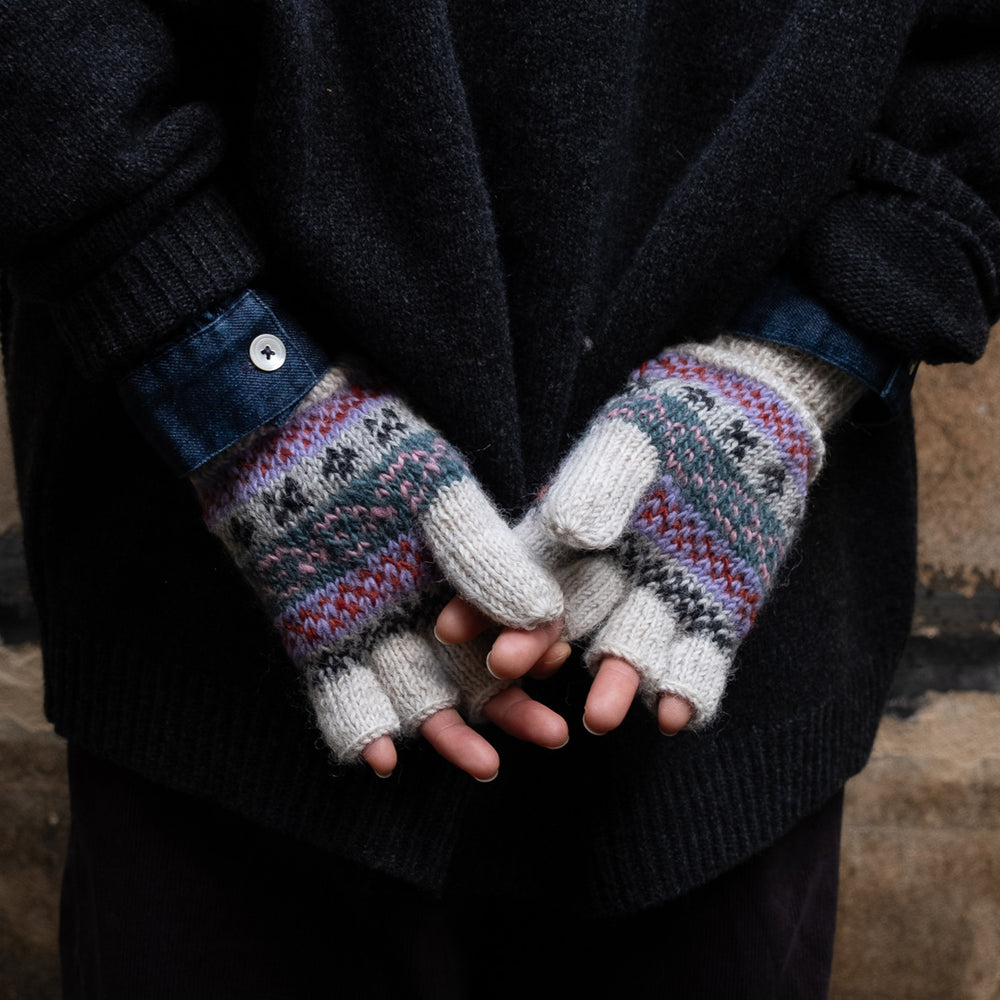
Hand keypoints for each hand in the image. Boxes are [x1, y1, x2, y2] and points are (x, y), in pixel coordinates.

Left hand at [192, 365, 564, 777]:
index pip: (512, 619)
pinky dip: (361, 728)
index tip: (558, 668)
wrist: (275, 427)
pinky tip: (384, 759)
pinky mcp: (317, 637)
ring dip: (449, 731)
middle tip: (550, 736)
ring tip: (484, 767)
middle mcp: (419, 602)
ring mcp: (369, 624)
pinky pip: (341, 694)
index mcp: (457, 564)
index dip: (538, 646)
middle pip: (475, 668)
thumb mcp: (436, 492)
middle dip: (512, 706)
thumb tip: (545, 613)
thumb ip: (484, 551)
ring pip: (417, 690)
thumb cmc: (365, 445)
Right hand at [440, 337, 837, 734]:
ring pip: (630, 648)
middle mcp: (611, 576)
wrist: (757, 419)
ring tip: (596, 719)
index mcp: (576, 534)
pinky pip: (701, 660)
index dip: (485, 603)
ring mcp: (664, 599)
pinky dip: (687, 687)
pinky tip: (672, 717)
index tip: (451, 630)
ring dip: (614, 683)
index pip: (521, 576)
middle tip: (506, 675)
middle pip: (564, 622)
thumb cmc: (682, 418)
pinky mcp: (719, 614)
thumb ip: (600, 482)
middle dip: (533, 651)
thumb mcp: (636, 441)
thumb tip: (568, 533)